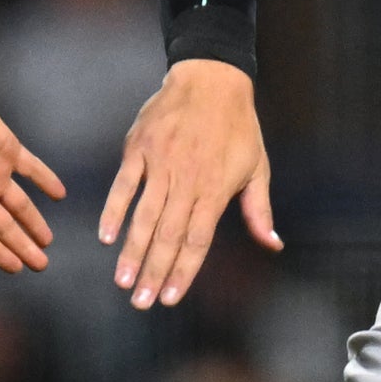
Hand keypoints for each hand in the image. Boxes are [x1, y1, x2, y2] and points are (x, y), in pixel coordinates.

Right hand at [0, 87, 64, 273]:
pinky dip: (46, 180)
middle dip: (22, 246)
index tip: (16, 269)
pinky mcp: (9, 152)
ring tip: (48, 240)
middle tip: (41, 264)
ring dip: (35, 221)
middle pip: (6, 227)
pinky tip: (60, 195)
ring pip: (21, 204)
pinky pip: (32, 169)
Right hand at [103, 58, 279, 309]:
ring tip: (123, 282)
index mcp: (215, 190)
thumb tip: (273, 245)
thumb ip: (259, 210)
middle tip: (141, 303)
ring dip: (132, 252)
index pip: (197, 240)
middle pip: (167, 235)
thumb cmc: (238, 127)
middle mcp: (187, 180)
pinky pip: (124, 186)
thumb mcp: (257, 168)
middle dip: (154, 273)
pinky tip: (107, 238)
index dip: (183, 271)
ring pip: (144, 216)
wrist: (211, 78)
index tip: (170, 299)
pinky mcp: (139, 148)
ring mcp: (160, 164)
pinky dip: (114, 212)